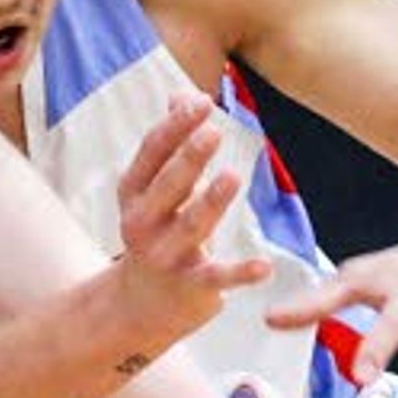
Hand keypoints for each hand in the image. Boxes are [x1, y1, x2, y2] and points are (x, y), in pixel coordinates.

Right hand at [95, 89, 265, 361]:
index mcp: (133, 193)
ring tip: (233, 177)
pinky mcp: (191, 286)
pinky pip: (218, 277)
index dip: (175, 127)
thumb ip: (170, 144)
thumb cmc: (157, 230)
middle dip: (189, 159)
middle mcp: (142, 224)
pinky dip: (241, 273)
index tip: (202, 101)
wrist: (141, 304)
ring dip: (211, 202)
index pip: (151, 154)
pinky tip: (264, 266)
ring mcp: (165, 256)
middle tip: (214, 132)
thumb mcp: (154, 189)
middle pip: (168, 186)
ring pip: (192, 226)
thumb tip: (182, 94)